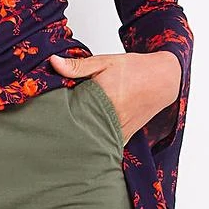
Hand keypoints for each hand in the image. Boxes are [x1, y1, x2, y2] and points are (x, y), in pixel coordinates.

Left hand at [47, 51, 181, 142]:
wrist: (163, 80)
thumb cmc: (134, 69)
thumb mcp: (105, 62)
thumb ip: (78, 66)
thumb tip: (53, 62)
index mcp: (105, 98)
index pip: (73, 112)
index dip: (58, 116)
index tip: (45, 116)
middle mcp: (113, 118)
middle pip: (81, 131)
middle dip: (65, 130)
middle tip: (48, 130)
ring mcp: (120, 131)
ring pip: (93, 142)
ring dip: (80, 139)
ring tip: (63, 138)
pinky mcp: (125, 138)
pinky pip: (106, 146)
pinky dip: (95, 144)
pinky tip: (83, 142)